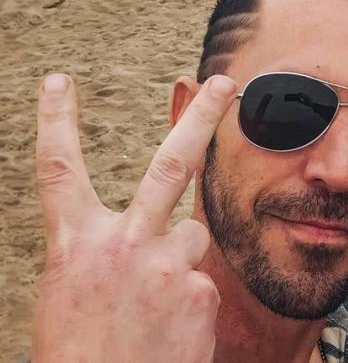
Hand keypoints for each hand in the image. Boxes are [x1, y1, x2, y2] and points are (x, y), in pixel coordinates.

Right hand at [32, 73, 236, 362]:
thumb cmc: (81, 354)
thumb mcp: (71, 293)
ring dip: (178, 259)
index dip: (54, 121)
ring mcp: (168, 265)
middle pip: (170, 164)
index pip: (58, 169)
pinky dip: (186, 299)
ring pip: (191, 237)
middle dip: (201, 117)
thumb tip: (143, 235)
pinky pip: (199, 280)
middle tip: (224, 82)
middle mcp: (125, 245)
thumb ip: (104, 253)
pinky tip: (167, 331)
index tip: (58, 82)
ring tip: (154, 305)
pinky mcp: (200, 291)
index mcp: (76, 245)